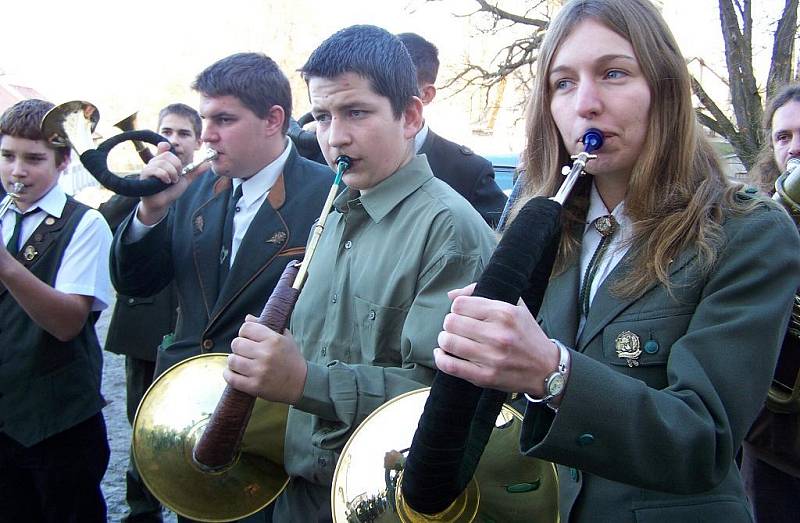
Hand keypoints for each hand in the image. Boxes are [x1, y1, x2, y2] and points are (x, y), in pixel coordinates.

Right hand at [137, 142, 204, 224]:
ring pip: (162, 162)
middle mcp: (155, 162)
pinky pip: (154, 169)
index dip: (166, 146)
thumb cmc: (171, 191)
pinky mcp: (145, 175)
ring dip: (172, 173)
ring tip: (172, 181)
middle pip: (168, 155)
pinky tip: (167, 182)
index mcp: (163, 161)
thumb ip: (194, 171)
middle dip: (177, 166)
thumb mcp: (185, 179)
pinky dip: (164, 175)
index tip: (172, 151)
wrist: (163, 203)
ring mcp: (149, 168)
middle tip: (178, 176)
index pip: (163, 147)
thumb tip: (208, 164)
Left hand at [223, 315, 307, 403]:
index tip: (247, 338)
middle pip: (236, 343)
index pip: (246, 328)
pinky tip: (234, 373)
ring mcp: (259, 371)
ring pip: (232, 360)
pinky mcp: (254, 386)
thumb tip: (247, 318)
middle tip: (244, 351)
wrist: (302, 383)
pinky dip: (229, 375)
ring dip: (234, 361)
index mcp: (273, 340)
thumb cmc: (292, 359)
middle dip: (238, 347)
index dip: (244, 332)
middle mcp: (266, 354)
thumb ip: (265, 326)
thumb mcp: (285, 338)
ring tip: (240, 363)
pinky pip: (232, 378)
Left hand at [434, 284, 558, 396]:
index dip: (457, 308)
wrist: (546, 368)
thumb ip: (482, 294)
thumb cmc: (527, 335)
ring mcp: (491, 357)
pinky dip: (441, 359)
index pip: (460, 304)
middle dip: (450, 323)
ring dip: (445, 340)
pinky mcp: (484, 377)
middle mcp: (497, 334)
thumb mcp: (515, 306)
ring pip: (448, 342)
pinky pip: (450, 366)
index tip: (463, 314)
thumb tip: (452, 295)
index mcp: (504, 313)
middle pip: (451, 322)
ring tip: (451, 340)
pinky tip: (443, 354)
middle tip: (457, 328)